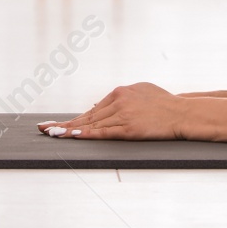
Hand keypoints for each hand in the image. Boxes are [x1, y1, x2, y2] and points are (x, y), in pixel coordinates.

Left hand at [36, 83, 187, 140]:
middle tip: (44, 129)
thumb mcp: (141, 92)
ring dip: (70, 131)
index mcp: (120, 92)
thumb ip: (124, 98)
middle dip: (64, 124)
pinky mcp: (129, 128)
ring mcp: (123, 114)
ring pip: (91, 124)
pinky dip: (87, 134)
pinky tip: (74, 136)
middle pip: (86, 116)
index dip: (74, 119)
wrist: (182, 112)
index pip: (92, 110)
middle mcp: (118, 101)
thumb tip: (110, 103)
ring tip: (52, 134)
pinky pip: (104, 132)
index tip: (57, 124)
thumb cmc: (165, 103)